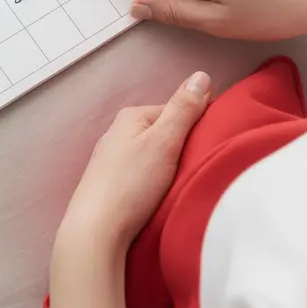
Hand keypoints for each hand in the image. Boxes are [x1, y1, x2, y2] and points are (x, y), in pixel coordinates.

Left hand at [56, 72, 210, 255]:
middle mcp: (117, 133)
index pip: (175, 110)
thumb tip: (201, 75)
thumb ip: (184, 110)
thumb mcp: (164, 142)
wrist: (95, 232)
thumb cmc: (131, 184)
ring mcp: (111, 161)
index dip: (196, 127)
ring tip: (180, 187)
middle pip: (163, 134)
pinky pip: (141, 176)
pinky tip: (159, 199)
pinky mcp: (110, 186)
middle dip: (181, 149)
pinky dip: (154, 184)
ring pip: (152, 156)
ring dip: (168, 168)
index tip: (210, 147)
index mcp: (131, 116)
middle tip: (197, 169)